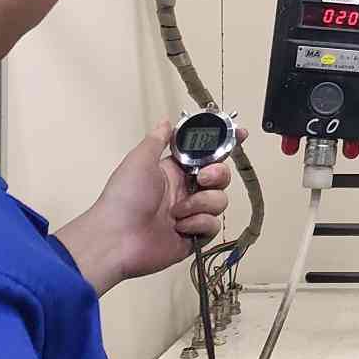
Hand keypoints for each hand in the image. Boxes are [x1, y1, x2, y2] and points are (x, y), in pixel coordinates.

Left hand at [55, 123, 231, 295]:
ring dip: (201, 203)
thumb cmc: (126, 195)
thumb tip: (167, 120)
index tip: (241, 134)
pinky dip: (198, 224)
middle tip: (201, 179)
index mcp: (175, 172)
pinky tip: (179, 228)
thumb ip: (158, 140)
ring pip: (219, 201)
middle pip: (220, 176)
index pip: (206, 154)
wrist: (117, 239)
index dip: (224, 144)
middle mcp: (186, 191)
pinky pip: (213, 225)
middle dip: (217, 175)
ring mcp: (192, 215)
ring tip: (178, 213)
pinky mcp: (195, 237)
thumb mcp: (140, 160)